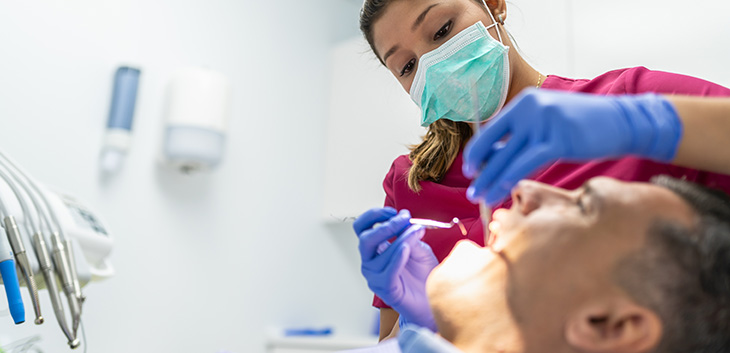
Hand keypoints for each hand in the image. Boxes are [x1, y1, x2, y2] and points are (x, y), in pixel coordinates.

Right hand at [353, 208, 437, 330]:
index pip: (362, 227)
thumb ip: (409, 235)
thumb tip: (405, 220)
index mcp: (375, 248)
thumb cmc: (424, 273)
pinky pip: (387, 271)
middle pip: (365, 239)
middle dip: (386, 225)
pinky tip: (407, 249)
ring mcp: (375, 276)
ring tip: (417, 232)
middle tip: (404, 218)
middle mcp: (370, 261)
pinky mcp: (384, 289)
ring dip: (400, 239)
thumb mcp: (418, 247)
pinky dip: (397, 257)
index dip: (374, 216)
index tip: (393, 211)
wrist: (434, 298)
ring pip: (379, 253)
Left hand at [463, 89, 681, 204]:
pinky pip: (526, 164)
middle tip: (471, 192)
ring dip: (492, 181)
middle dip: (480, 172)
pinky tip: (501, 193)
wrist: (623, 121)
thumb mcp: (548, 123)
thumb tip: (494, 158)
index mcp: (524, 102)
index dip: (477, 152)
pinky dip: (510, 180)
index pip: (490, 130)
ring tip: (481, 198)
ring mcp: (544, 123)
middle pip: (495, 145)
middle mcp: (530, 108)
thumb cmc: (584, 127)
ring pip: (507, 158)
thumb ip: (523, 135)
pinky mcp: (558, 140)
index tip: (470, 171)